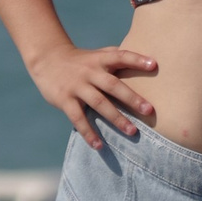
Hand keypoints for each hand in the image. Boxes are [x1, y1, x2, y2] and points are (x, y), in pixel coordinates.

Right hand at [30, 43, 157, 147]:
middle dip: (131, 98)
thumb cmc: (81, 60)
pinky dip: (88, 133)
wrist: (47, 59)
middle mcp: (89, 72)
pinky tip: (99, 146)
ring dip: (116, 118)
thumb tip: (148, 59)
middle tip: (150, 111)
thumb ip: (117, 57)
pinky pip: (78, 118)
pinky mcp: (65, 100)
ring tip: (132, 132)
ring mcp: (77, 86)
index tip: (154, 65)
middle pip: (112, 85)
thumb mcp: (97, 54)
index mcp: (100, 59)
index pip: (120, 56)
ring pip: (98, 103)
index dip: (137, 60)